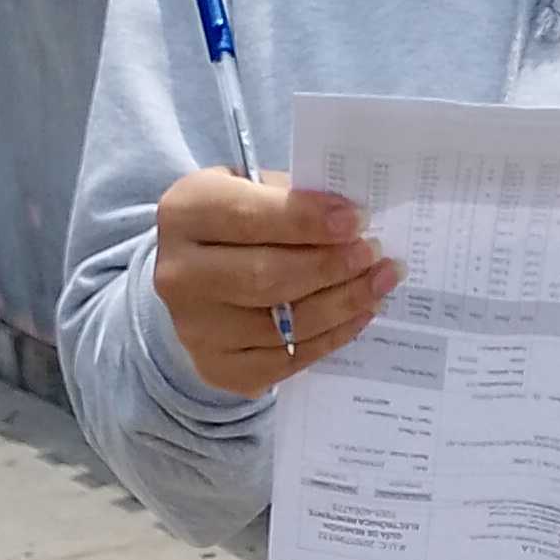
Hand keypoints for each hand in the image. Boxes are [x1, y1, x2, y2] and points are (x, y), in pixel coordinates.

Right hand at [153, 168, 402, 396]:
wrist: (195, 281)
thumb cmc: (234, 225)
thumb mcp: (249, 190)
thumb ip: (290, 198)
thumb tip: (351, 221)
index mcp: (185, 215)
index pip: (249, 218)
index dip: (307, 220)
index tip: (356, 219)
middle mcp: (181, 276)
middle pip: (267, 277)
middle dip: (330, 266)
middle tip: (373, 254)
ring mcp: (197, 331)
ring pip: (281, 324)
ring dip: (341, 304)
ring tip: (379, 282)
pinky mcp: (219, 369)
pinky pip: (286, 361)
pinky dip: (330, 338)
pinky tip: (360, 316)